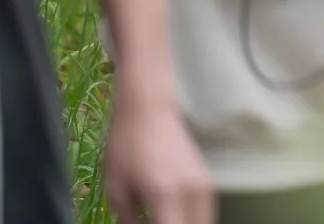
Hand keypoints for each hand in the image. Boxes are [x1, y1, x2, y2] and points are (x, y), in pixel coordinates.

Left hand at [104, 93, 213, 223]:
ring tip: (164, 219)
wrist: (149, 111)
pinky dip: (195, 221)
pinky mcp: (208, 180)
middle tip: (154, 222)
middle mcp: (192, 193)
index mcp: (165, 196)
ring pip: (205, 222)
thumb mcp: (116, 189)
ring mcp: (205, 186)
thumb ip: (128, 220)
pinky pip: (207, 213)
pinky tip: (177, 219)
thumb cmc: (126, 147)